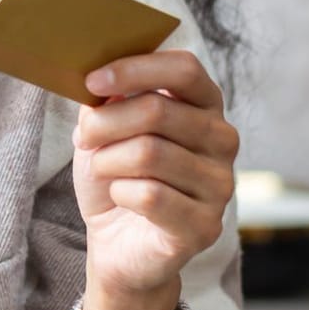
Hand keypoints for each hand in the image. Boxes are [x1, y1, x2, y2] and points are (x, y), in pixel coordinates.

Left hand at [71, 50, 238, 298]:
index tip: (92, 81)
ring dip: (108, 160)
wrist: (116, 241)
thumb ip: (108, 99)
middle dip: (105, 123)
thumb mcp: (105, 127)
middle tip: (85, 137)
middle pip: (156, 110)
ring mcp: (220, 184)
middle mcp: (223, 140)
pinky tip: (121, 198)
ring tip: (104, 169)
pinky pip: (150, 195)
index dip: (135, 69)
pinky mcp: (206, 225)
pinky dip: (119, 193)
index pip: (185, 68)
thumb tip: (100, 80)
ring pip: (149, 153)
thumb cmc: (115, 174)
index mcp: (204, 105)